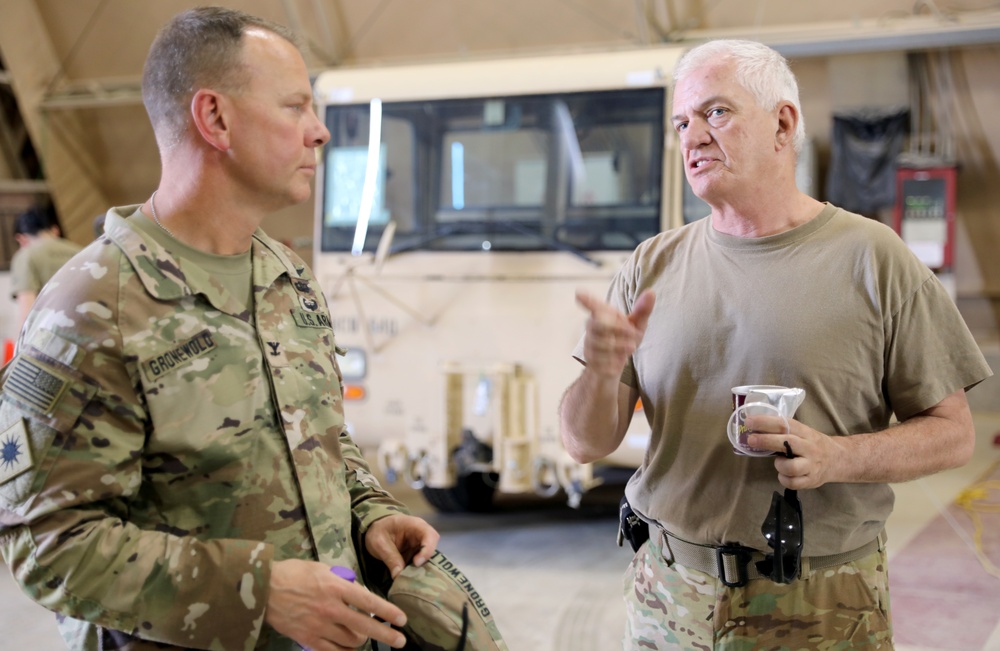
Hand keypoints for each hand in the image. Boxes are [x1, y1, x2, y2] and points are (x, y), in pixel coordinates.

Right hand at [265, 558, 407, 649]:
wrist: (264, 589)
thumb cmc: (294, 574)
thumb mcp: (322, 569)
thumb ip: (344, 581)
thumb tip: (362, 593)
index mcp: (335, 587)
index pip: (369, 603)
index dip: (388, 613)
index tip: (402, 619)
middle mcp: (330, 609)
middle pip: (365, 627)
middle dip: (387, 635)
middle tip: (400, 641)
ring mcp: (319, 626)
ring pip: (352, 641)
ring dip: (362, 640)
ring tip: (366, 637)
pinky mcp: (308, 639)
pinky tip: (351, 648)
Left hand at [365, 514, 438, 578]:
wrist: (375, 531)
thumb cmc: (378, 531)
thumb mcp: (379, 543)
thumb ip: (390, 557)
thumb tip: (398, 576)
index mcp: (414, 525)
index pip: (430, 535)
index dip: (427, 550)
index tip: (416, 563)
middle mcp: (422, 535)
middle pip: (433, 549)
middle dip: (426, 563)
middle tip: (414, 576)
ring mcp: (420, 545)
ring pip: (429, 559)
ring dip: (421, 570)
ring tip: (410, 580)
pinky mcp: (417, 555)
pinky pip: (421, 564)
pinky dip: (416, 572)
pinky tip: (408, 579)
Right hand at [576, 289, 654, 379]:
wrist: (613, 366)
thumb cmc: (624, 338)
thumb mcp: (637, 324)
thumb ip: (642, 310)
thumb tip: (651, 292)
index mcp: (603, 314)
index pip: (593, 305)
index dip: (586, 300)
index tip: (578, 293)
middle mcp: (592, 327)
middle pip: (598, 325)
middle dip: (618, 329)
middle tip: (634, 334)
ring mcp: (590, 344)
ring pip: (602, 344)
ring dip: (620, 347)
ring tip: (630, 348)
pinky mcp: (591, 361)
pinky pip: (602, 361)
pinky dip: (615, 362)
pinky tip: (618, 361)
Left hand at [745, 416, 846, 489]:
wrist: (838, 459)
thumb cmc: (812, 444)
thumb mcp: (802, 432)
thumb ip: (783, 431)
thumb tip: (754, 428)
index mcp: (805, 432)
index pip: (785, 424)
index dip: (765, 422)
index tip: (749, 422)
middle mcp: (809, 448)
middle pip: (787, 443)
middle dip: (766, 441)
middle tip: (750, 440)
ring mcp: (811, 465)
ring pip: (791, 467)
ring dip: (779, 465)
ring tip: (778, 462)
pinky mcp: (811, 481)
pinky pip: (793, 483)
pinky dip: (784, 479)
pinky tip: (783, 474)